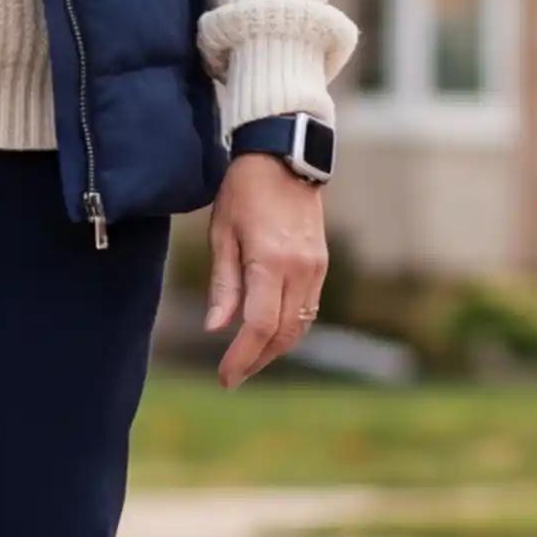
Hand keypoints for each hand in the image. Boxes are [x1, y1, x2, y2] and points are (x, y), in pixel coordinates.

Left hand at [207, 153, 330, 387]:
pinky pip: (308, 309)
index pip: (258, 326)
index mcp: (271, 262)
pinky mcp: (321, 264)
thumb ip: (223, 284)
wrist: (284, 158)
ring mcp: (315, 268)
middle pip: (282, 334)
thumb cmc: (244, 191)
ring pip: (300, 325)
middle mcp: (300, 270)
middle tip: (232, 376)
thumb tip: (216, 329)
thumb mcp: (222, 233)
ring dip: (275, 349)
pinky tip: (268, 332)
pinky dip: (288, 328)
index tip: (224, 378)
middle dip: (257, 360)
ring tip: (248, 360)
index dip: (241, 357)